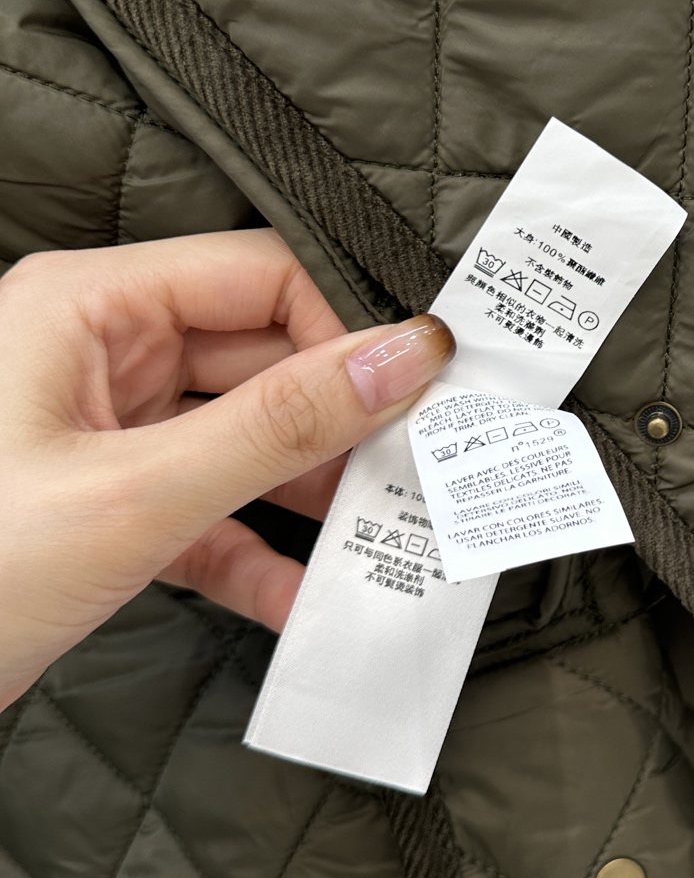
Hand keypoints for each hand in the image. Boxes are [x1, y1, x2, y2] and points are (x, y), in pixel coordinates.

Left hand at [0, 230, 452, 708]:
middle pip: (262, 361)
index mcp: (88, 308)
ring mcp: (103, 432)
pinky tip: (303, 598)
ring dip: (309, 496)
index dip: (344, 333)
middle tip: (420, 468)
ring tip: (380, 535)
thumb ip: (279, 425)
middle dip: (339, 425)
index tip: (417, 395)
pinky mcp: (107, 505)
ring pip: (243, 440)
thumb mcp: (135, 496)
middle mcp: (98, 355)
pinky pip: (208, 512)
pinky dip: (257, 555)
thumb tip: (403, 356)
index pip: (261, 279)